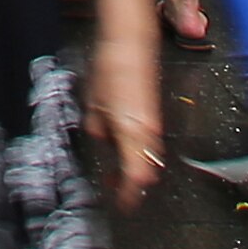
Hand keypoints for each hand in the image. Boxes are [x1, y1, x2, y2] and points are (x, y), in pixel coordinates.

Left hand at [88, 50, 163, 207]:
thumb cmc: (110, 70)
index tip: (121, 203)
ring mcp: (154, 123)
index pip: (136, 177)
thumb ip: (98, 130)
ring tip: (115, 168)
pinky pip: (151, 142)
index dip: (128, 195)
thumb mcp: (93, 106)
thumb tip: (101, 141)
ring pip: (150, 158)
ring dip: (136, 168)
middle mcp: (147, 131)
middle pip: (146, 171)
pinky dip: (140, 152)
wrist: (130, 45)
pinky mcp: (154, 114)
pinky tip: (124, 146)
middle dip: (131, 184)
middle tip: (113, 185)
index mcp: (132, 133)